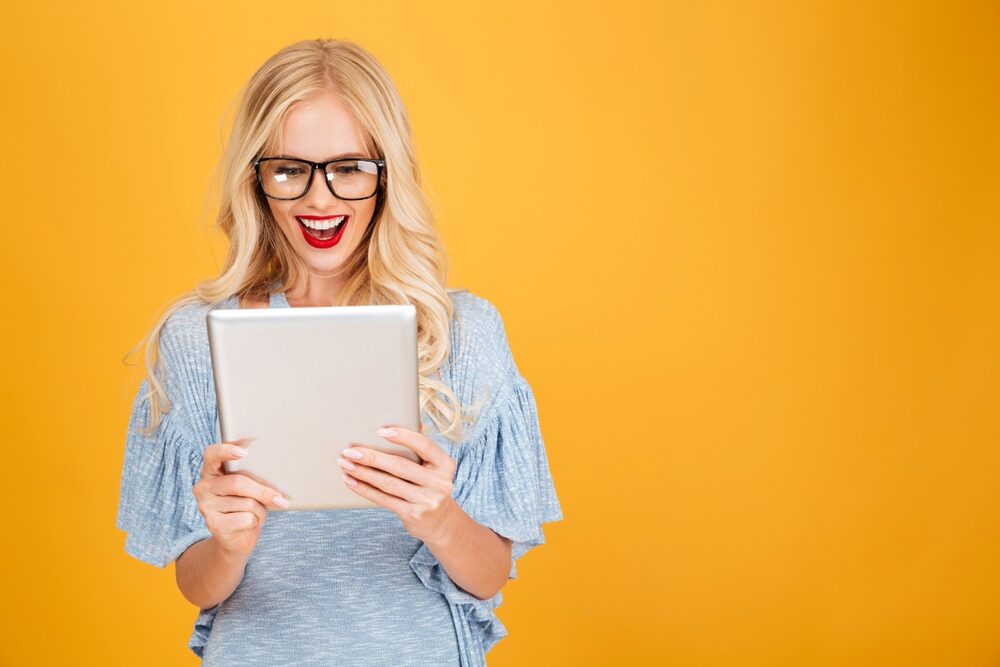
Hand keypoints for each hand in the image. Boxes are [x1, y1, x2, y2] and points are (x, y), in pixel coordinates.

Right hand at [194, 443, 289, 559]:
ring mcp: (205, 506)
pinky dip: (255, 521)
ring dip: (259, 509)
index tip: (244, 453)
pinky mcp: (213, 524)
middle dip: (263, 491)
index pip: (212, 454)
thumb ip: (252, 478)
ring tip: (255, 513)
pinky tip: (248, 524)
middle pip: (237, 482)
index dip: (227, 451)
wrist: (237, 538)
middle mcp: (203, 486)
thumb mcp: (249, 488)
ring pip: (246, 502)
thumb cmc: (246, 506)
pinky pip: (245, 518)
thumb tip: (276, 478)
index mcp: (211, 471)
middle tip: (280, 499)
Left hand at [337, 425, 458, 544]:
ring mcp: (427, 500)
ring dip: (363, 473)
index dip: (403, 436)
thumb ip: (423, 446)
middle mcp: (439, 483)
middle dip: (372, 457)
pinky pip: (384, 499)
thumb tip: (413, 420)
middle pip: (400, 466)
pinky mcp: (413, 515)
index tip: (380, 431)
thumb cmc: (430, 485)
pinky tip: (351, 481)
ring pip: (388, 483)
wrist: (440, 522)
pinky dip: (365, 489)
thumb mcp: (434, 466)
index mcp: (445, 464)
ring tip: (345, 464)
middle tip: (350, 451)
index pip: (424, 445)